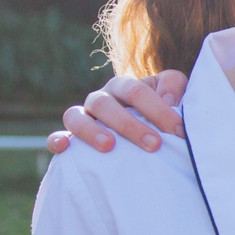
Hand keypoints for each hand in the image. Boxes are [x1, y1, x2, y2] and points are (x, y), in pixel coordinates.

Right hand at [44, 71, 188, 154]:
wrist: (146, 130)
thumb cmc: (160, 112)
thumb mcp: (172, 93)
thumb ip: (173, 87)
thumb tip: (168, 99)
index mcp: (123, 87)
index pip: (136, 91)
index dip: (158, 110)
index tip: (178, 131)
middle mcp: (100, 99)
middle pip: (105, 104)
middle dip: (130, 125)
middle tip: (154, 144)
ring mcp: (84, 118)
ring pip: (76, 116)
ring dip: (91, 130)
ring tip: (109, 146)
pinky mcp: (71, 139)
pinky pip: (56, 137)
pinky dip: (57, 140)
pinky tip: (64, 147)